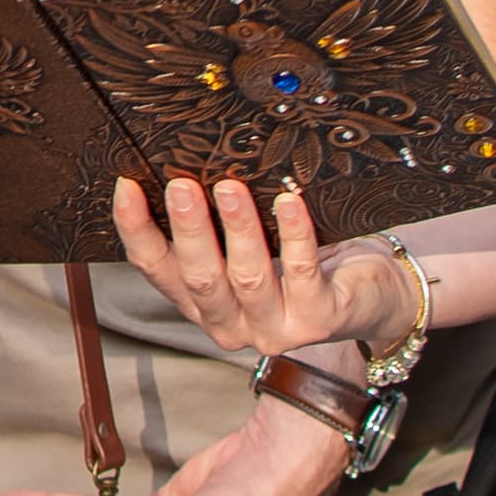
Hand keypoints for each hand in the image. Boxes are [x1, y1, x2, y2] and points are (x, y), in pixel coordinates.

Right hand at [115, 176, 398, 357]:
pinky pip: (303, 273)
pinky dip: (294, 235)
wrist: (369, 300)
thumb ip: (218, 229)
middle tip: (179, 185)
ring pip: (248, 277)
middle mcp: (233, 324)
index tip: (125, 187)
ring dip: (237, 230)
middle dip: (188, 229)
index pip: (158, 269)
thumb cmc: (301, 263)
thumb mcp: (249, 248)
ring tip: (230, 187)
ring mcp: (275, 328)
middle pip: (200, 278)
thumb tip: (184, 167)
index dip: (137, 230)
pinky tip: (288, 202)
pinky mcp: (318, 321)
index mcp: (204, 305)